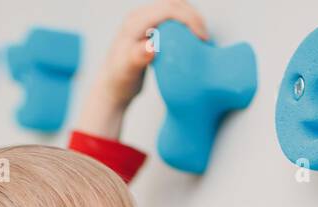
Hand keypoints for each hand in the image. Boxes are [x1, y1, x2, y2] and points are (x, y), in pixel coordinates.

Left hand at [75, 0, 208, 138]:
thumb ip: (137, 58)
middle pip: (175, 4)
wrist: (112, 87)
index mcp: (135, 22)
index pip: (168, 9)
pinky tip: (193, 41)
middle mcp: (140, 16)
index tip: (201, 38)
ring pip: (176, 8)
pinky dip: (187, 25)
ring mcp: (146, 20)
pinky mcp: (152, 27)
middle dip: (194, 17)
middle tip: (205, 39)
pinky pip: (174, 18)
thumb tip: (151, 47)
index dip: (189, 19)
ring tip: (201, 40)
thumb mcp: (127, 72)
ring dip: (192, 20)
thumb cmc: (119, 81)